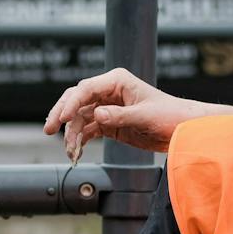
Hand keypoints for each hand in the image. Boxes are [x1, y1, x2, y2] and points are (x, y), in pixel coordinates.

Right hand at [42, 67, 207, 160]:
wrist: (183, 129)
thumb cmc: (169, 115)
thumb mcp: (145, 116)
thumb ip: (120, 116)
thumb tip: (97, 116)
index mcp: (117, 81)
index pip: (85, 89)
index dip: (70, 103)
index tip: (61, 119)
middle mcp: (109, 92)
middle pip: (76, 100)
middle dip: (61, 114)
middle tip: (49, 130)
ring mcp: (108, 108)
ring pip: (79, 118)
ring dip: (71, 134)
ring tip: (70, 151)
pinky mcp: (110, 123)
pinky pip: (88, 129)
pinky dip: (80, 140)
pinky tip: (76, 152)